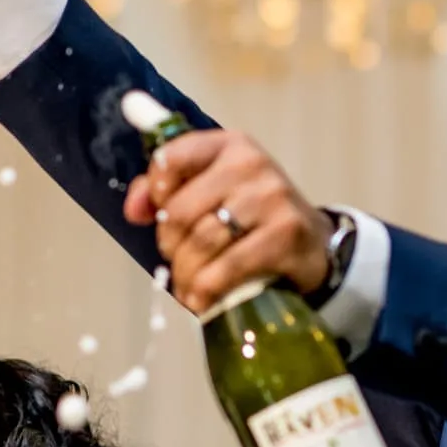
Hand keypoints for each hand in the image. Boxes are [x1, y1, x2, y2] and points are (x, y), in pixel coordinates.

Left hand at [122, 130, 332, 314]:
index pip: (173, 158)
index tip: (160, 215)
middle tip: (176, 261)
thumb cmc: (252, 217)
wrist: (312, 244)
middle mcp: (251, 164)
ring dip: (186, 274)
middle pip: (181, 211)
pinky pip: (229, 267)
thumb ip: (165, 192)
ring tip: (188, 286)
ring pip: (202, 242)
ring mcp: (271, 198)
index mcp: (228, 146)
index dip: (156, 192)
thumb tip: (134, 210)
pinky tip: (202, 300)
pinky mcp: (285, 235)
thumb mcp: (212, 192)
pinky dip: (208, 289)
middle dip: (170, 245)